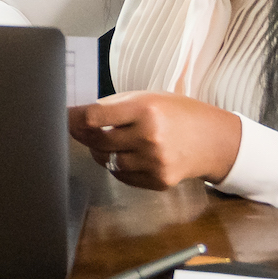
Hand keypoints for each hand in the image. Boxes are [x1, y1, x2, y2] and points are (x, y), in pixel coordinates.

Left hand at [67, 92, 242, 190]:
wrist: (214, 140)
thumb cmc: (178, 113)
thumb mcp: (149, 97)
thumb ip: (114, 106)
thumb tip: (77, 116)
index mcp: (146, 109)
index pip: (95, 118)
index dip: (74, 118)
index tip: (63, 117)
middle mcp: (149, 137)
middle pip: (97, 141)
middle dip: (86, 135)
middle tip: (83, 129)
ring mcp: (154, 162)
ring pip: (107, 161)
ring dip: (102, 152)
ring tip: (114, 140)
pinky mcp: (158, 181)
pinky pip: (122, 176)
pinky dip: (118, 166)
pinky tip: (130, 154)